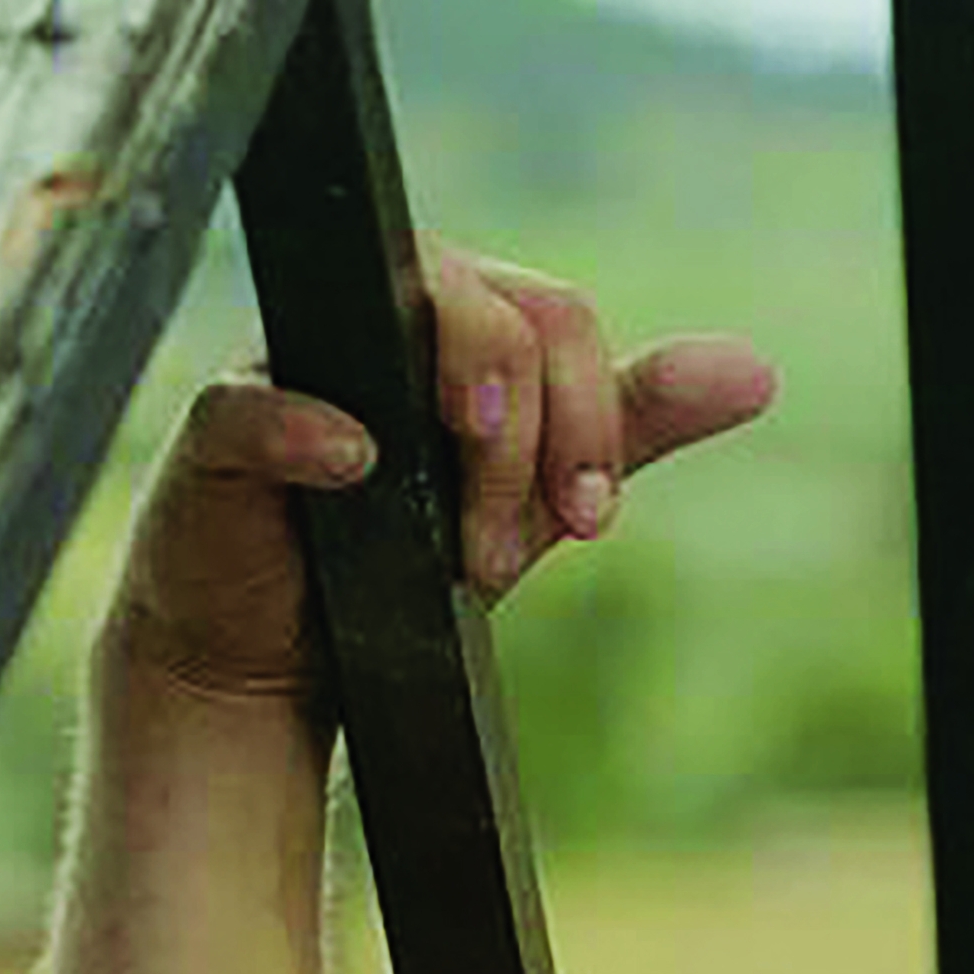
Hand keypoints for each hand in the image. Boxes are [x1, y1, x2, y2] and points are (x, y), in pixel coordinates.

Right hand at [95, 248, 778, 716]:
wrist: (278, 660)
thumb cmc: (402, 557)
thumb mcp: (535, 495)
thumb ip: (630, 426)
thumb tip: (756, 372)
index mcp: (455, 314)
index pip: (551, 313)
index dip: (590, 415)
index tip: (592, 520)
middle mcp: (373, 314)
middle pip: (489, 314)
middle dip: (531, 442)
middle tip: (520, 551)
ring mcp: (287, 359)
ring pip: (394, 334)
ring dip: (460, 442)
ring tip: (468, 548)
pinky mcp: (217, 425)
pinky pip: (255, 400)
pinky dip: (308, 428)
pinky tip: (353, 463)